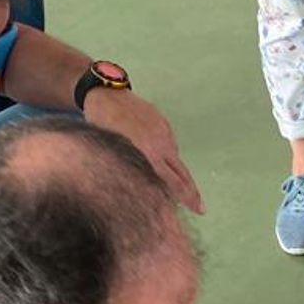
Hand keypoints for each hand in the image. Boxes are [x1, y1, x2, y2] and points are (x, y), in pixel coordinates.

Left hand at [82, 89, 204, 213]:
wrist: (106, 94)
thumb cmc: (102, 127)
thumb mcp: (115, 153)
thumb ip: (135, 170)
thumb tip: (149, 189)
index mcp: (148, 152)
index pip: (173, 181)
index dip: (186, 197)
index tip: (197, 209)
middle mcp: (160, 143)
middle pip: (182, 173)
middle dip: (192, 192)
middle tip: (201, 208)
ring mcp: (164, 131)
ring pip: (175, 158)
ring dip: (176, 173)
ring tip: (174, 183)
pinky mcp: (164, 122)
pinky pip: (169, 144)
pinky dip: (166, 154)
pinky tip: (156, 154)